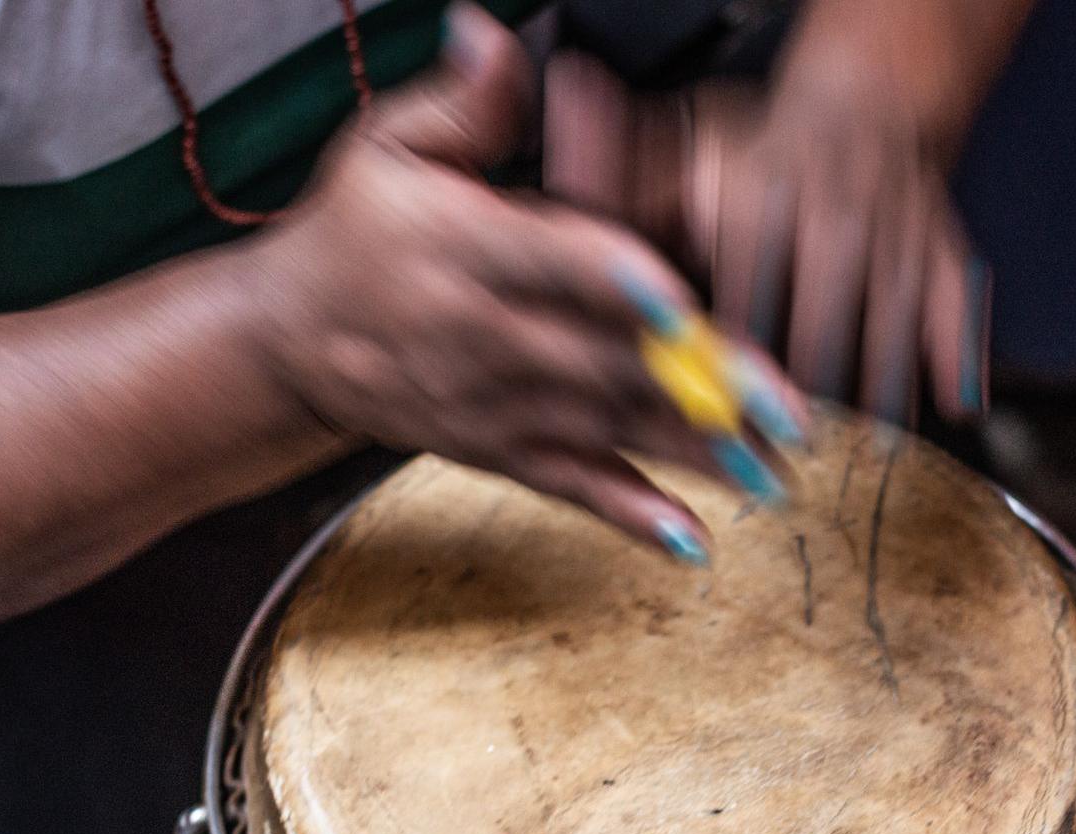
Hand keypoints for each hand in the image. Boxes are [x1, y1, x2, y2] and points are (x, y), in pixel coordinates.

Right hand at [242, 4, 804, 560]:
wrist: (287, 339)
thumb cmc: (354, 230)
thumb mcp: (386, 146)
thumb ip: (463, 101)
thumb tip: (489, 34)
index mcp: (463, 247)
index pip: (550, 261)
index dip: (618, 284)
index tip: (684, 306)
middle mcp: (481, 335)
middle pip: (603, 360)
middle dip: (700, 386)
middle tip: (787, 406)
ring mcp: (491, 404)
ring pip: (606, 429)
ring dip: (694, 454)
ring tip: (777, 471)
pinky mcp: (495, 451)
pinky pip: (569, 486)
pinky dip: (629, 514)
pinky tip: (692, 541)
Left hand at [545, 55, 989, 425]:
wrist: (867, 99)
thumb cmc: (756, 151)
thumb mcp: (682, 158)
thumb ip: (620, 194)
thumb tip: (575, 229)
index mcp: (758, 198)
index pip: (740, 289)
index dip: (725, 360)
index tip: (710, 421)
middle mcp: (831, 215)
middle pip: (818, 318)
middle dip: (801, 394)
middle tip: (786, 465)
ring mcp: (895, 235)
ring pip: (889, 321)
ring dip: (880, 394)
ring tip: (871, 459)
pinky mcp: (944, 251)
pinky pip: (957, 303)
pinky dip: (959, 354)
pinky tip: (958, 409)